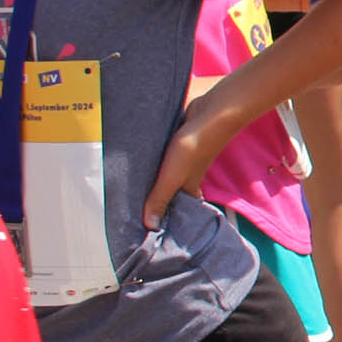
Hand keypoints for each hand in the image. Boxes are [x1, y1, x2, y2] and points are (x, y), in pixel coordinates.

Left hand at [143, 92, 248, 228]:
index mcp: (189, 189)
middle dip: (154, 198)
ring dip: (153, 178)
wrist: (211, 115)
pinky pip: (164, 157)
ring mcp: (184, 160)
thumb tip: (150, 226)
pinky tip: (143, 160)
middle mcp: (187, 176)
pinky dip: (155, 161)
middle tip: (131, 206)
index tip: (145, 225)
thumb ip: (159, 199)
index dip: (164, 217)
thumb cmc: (194, 147)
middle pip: (169, 192)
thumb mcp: (172, 178)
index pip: (177, 209)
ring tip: (130, 185)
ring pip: (166, 174)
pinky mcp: (179, 144)